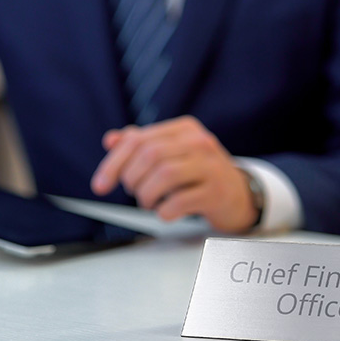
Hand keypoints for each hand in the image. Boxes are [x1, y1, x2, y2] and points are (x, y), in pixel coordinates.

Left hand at [91, 116, 258, 232]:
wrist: (239, 194)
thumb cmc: (199, 173)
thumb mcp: (172, 153)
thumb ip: (141, 145)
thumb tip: (110, 140)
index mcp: (184, 128)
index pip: (138, 139)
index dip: (113, 163)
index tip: (100, 185)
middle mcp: (199, 142)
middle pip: (150, 155)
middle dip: (132, 179)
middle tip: (134, 193)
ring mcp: (211, 166)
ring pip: (165, 175)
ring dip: (147, 195)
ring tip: (148, 202)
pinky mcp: (217, 192)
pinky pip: (180, 201)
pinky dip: (164, 211)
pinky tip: (165, 212)